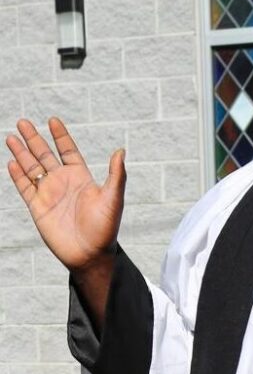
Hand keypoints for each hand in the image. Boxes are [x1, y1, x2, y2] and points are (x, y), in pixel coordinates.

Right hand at [5, 118, 126, 271]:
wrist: (91, 253)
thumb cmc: (106, 227)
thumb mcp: (114, 198)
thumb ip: (116, 175)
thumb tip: (121, 150)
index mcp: (82, 178)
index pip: (68, 151)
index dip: (61, 136)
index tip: (53, 120)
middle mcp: (64, 183)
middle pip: (45, 155)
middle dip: (34, 139)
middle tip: (22, 121)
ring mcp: (49, 194)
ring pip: (32, 168)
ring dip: (21, 153)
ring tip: (11, 136)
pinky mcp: (38, 208)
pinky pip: (25, 188)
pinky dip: (18, 175)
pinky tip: (11, 162)